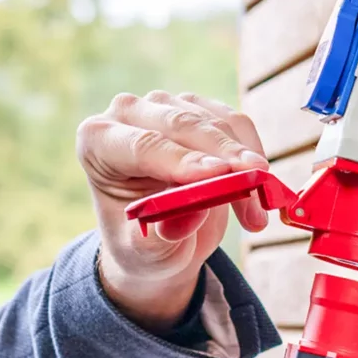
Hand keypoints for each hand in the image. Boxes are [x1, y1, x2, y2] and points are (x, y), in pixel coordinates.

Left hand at [77, 91, 269, 331]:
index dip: (181, 159)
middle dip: (224, 153)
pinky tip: (260, 192)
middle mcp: (127, 114)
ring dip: (245, 165)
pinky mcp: (201, 109)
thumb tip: (194, 212)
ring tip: (256, 215)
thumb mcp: (147, 252)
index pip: (142, 145)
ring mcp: (166, 106)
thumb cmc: (145, 245)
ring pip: (216, 123)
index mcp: (98, 142)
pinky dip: (255, 156)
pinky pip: (237, 124)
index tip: (217, 174)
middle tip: (257, 178)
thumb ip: (163, 235)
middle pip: (181, 124)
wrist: (162, 241)